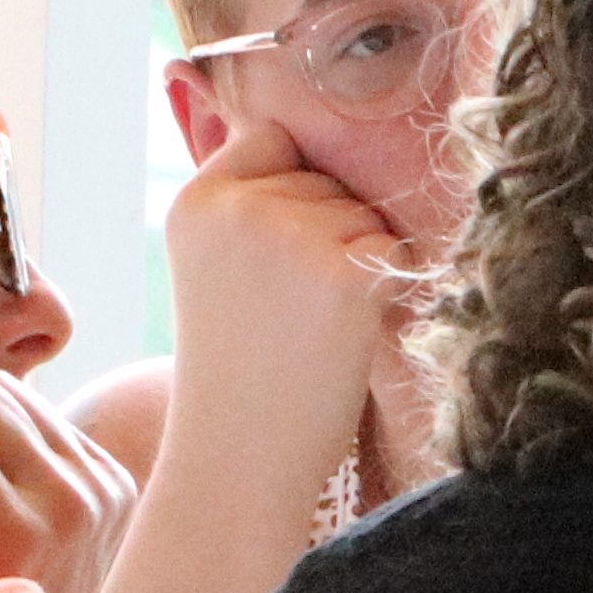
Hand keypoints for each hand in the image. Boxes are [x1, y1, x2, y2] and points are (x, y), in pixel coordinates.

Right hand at [159, 97, 419, 464]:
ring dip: (358, 260)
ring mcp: (292, 235)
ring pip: (366, 214)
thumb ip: (249, 202)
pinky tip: (345, 329)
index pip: (273, 137)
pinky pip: (396, 250)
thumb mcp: (216, 265)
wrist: (241, 455)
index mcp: (195, 202)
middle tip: (288, 308)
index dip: (295, 186)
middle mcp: (238, 208)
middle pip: (328, 179)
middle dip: (328, 232)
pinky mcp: (347, 273)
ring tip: (310, 323)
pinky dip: (387, 287)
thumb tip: (310, 137)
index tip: (277, 251)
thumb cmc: (240, 365)